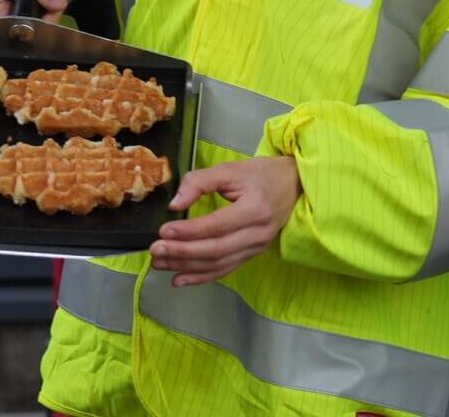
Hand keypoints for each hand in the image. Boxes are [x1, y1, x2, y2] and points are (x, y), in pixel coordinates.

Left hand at [150, 156, 301, 285]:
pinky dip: (201, 277)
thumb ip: (200, 182)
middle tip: (155, 250)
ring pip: (218, 264)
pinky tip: (179, 278)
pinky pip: (225, 270)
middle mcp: (257, 233)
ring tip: (160, 263)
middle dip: (182, 252)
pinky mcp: (251, 255)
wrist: (293, 186)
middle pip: (216, 250)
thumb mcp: (230, 169)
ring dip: (186, 266)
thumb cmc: (261, 175)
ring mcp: (256, 248)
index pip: (217, 226)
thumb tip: (175, 205)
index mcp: (254, 209)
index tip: (164, 231)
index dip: (189, 231)